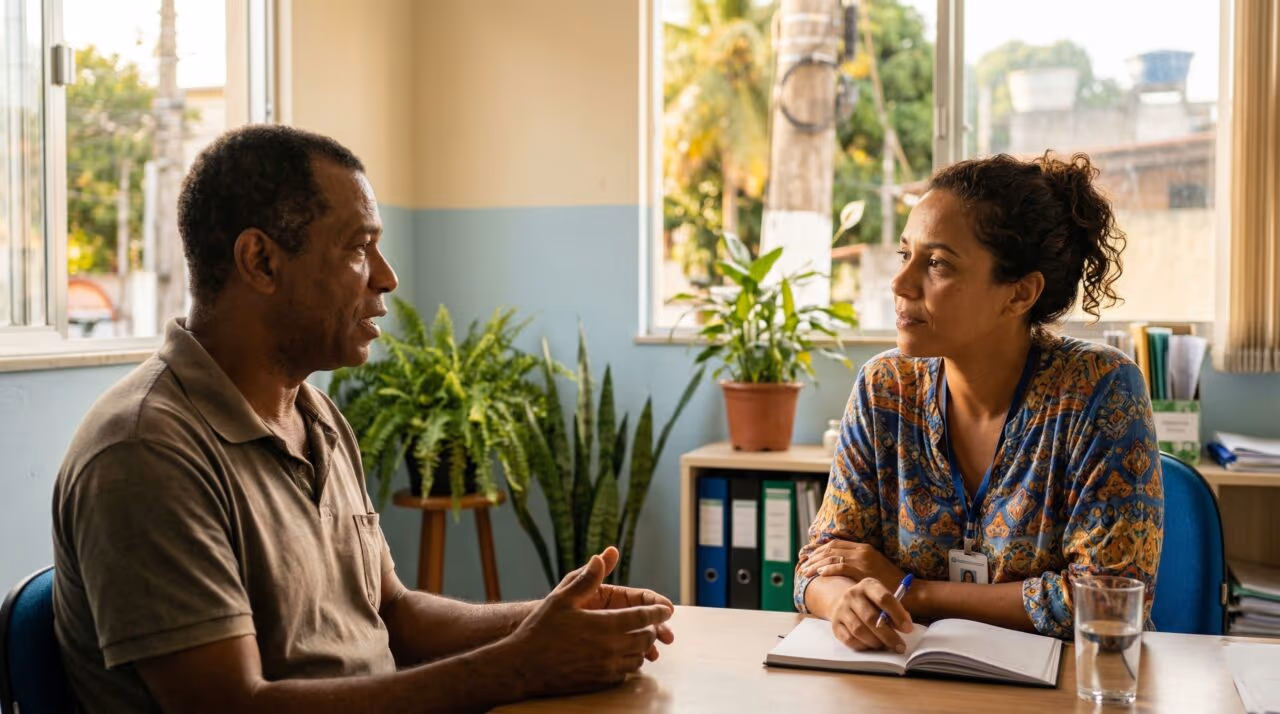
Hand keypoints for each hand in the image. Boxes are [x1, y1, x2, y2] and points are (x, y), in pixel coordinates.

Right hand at [509, 551, 673, 696]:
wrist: (522, 666)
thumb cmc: (541, 629)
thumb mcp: (562, 598)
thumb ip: (587, 578)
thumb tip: (603, 555)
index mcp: (605, 625)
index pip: (643, 617)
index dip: (658, 612)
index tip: (668, 609)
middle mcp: (610, 648)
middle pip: (645, 638)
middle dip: (652, 629)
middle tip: (652, 624)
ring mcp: (606, 668)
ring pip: (638, 658)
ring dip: (641, 647)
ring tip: (636, 639)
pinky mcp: (600, 682)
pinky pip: (625, 673)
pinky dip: (628, 663)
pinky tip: (620, 656)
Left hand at [800, 540, 904, 585]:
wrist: (910, 591)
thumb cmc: (891, 583)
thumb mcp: (873, 568)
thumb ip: (858, 565)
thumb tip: (840, 568)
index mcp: (863, 547)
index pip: (835, 544)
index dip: (819, 549)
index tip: (807, 555)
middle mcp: (862, 550)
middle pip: (830, 548)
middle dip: (814, 555)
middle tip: (803, 563)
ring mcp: (863, 559)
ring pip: (832, 557)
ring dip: (816, 564)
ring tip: (806, 571)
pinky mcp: (864, 570)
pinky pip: (841, 567)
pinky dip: (829, 569)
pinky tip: (820, 574)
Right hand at [830, 577, 914, 652]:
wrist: (842, 601)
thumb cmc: (871, 603)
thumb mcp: (883, 599)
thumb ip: (896, 610)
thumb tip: (905, 626)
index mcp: (868, 585)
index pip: (884, 598)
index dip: (898, 615)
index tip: (908, 629)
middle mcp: (852, 595)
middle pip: (871, 617)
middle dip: (889, 635)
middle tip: (900, 646)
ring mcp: (841, 609)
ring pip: (859, 630)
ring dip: (876, 642)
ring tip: (886, 646)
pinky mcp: (835, 624)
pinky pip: (850, 639)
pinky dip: (863, 645)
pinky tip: (872, 645)